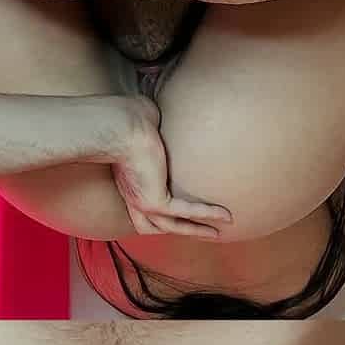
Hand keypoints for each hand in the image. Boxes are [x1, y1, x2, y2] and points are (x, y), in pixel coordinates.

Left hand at [108, 95, 231, 237]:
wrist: (120, 126)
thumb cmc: (127, 119)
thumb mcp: (142, 124)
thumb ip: (151, 124)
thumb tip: (157, 110)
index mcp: (129, 183)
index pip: (145, 209)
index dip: (163, 216)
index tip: (183, 215)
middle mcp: (134, 197)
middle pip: (159, 226)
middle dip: (184, 230)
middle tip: (206, 232)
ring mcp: (143, 202)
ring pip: (174, 226)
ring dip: (198, 231)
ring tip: (218, 234)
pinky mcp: (154, 202)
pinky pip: (186, 212)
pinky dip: (207, 215)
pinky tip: (225, 215)